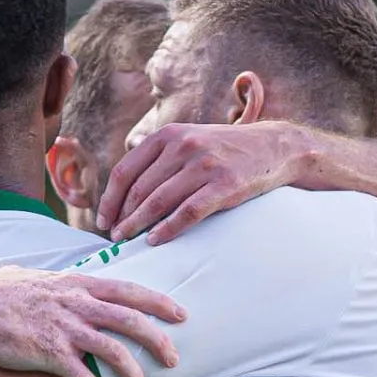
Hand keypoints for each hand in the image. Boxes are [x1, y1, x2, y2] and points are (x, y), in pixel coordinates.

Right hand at [0, 267, 183, 376]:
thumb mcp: (32, 278)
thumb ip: (57, 282)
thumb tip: (65, 280)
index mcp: (76, 285)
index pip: (128, 290)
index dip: (158, 302)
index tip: (181, 314)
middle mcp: (75, 304)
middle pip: (130, 320)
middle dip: (157, 340)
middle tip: (173, 358)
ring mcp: (63, 328)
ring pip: (113, 350)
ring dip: (132, 372)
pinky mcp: (48, 353)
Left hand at [99, 122, 307, 244]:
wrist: (272, 147)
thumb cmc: (222, 150)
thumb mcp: (188, 141)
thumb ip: (158, 160)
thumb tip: (123, 196)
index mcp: (168, 135)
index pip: (125, 171)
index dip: (110, 199)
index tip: (103, 219)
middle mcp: (183, 146)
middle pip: (139, 189)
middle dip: (122, 216)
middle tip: (114, 236)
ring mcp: (204, 165)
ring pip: (159, 201)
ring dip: (138, 225)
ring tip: (128, 239)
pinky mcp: (224, 185)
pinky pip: (188, 212)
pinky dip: (168, 229)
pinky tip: (156, 240)